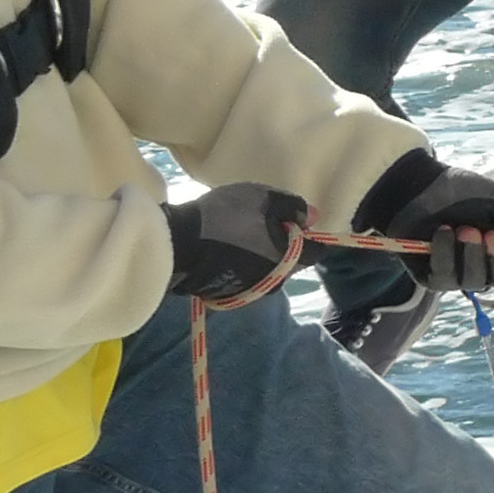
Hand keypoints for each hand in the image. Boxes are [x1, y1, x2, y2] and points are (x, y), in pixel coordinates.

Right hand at [164, 183, 310, 303]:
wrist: (176, 243)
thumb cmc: (225, 216)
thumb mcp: (262, 198)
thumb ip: (292, 206)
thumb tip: (314, 216)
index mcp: (288, 259)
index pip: (317, 251)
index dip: (308, 233)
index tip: (290, 218)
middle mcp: (274, 282)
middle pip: (292, 261)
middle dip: (285, 243)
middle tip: (260, 221)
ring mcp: (250, 291)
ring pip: (269, 270)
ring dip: (263, 253)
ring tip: (240, 233)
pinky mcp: (229, 294)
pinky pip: (247, 277)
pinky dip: (243, 263)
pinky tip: (226, 247)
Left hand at [355, 151, 493, 298]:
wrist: (418, 184)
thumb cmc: (461, 190)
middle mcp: (489, 267)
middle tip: (491, 232)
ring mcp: (461, 275)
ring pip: (478, 280)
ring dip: (472, 251)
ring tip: (462, 227)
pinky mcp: (434, 278)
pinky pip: (447, 276)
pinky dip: (447, 252)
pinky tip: (442, 232)